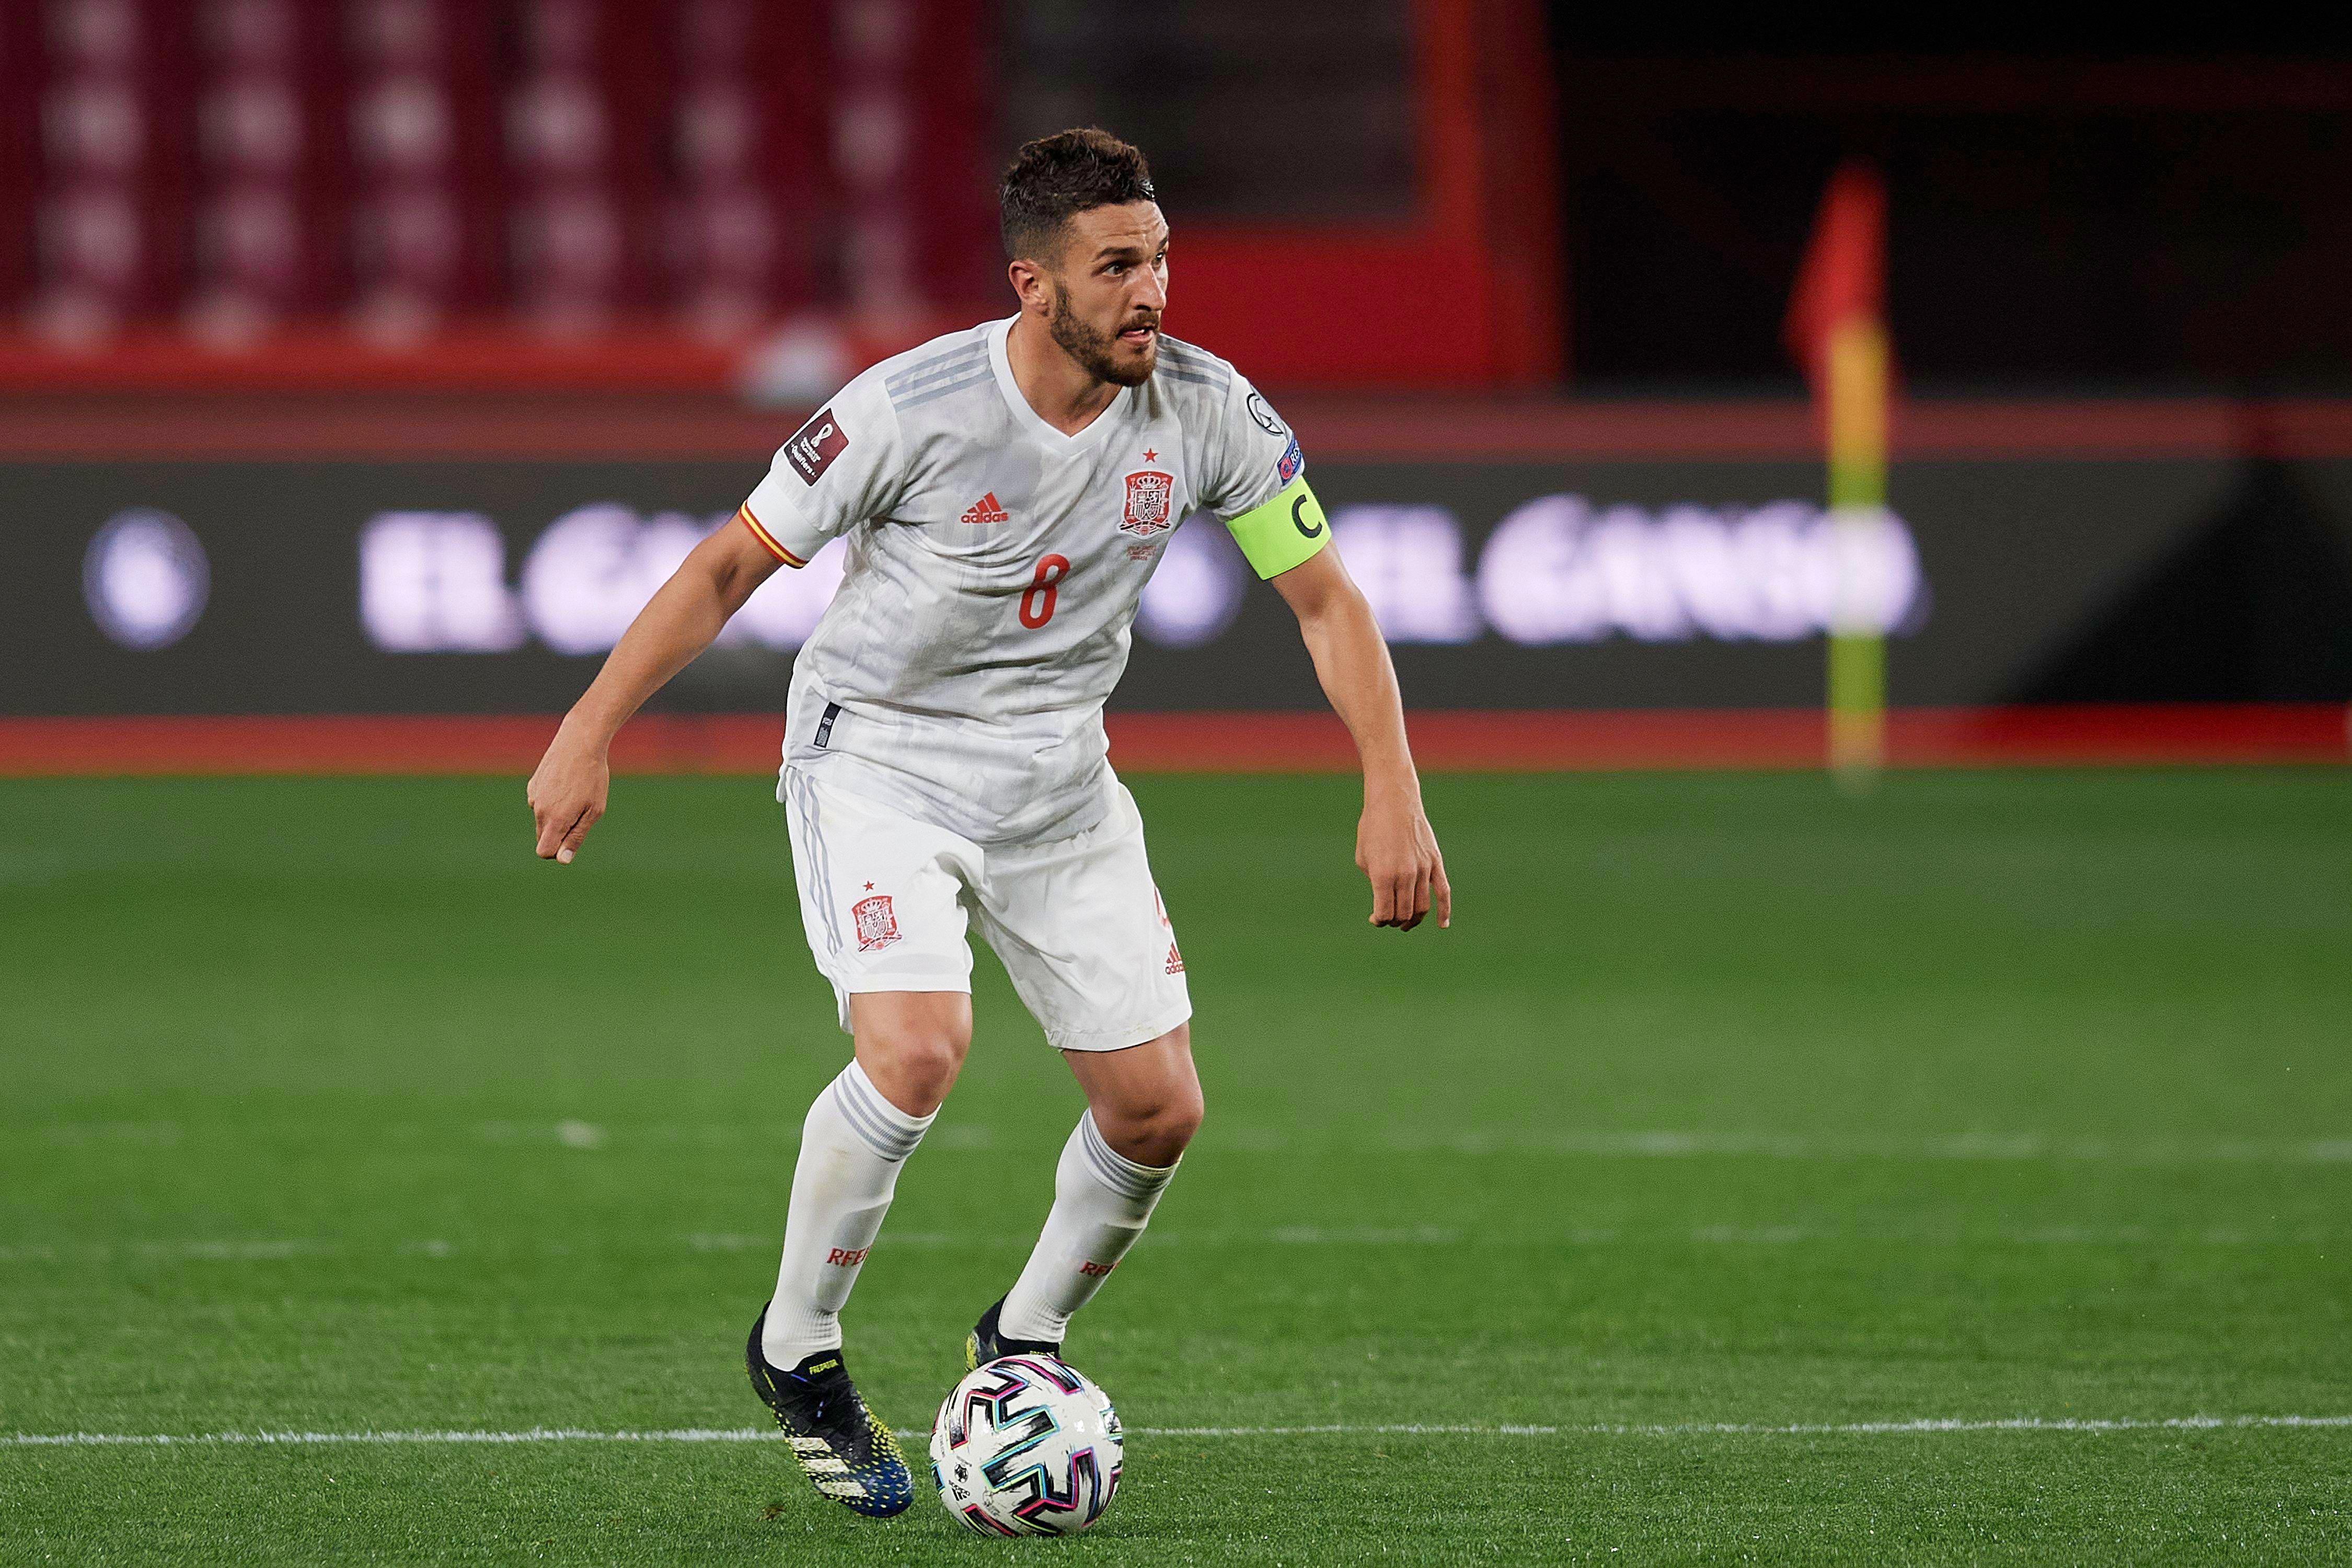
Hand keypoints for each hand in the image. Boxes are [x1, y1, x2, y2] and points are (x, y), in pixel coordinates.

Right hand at [527, 724, 609, 864]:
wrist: (579, 742)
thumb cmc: (593, 777)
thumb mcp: (593, 810)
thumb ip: (576, 836)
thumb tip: (562, 860)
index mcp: (555, 819)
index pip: (543, 851)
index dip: (556, 852)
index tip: (570, 842)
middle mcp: (539, 809)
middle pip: (543, 837)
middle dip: (558, 835)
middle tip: (580, 815)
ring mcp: (534, 796)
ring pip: (542, 819)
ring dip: (556, 816)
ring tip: (575, 794)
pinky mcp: (533, 785)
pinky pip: (541, 803)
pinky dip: (552, 801)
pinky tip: (566, 783)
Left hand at [1355, 790, 1449, 930]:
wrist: (1394, 801)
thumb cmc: (1373, 828)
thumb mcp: (1363, 857)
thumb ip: (1374, 882)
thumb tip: (1384, 900)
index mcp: (1382, 875)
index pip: (1385, 913)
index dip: (1379, 920)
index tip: (1375, 918)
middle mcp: (1405, 875)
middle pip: (1403, 913)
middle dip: (1394, 921)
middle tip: (1389, 918)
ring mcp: (1423, 869)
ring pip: (1422, 907)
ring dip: (1413, 919)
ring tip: (1406, 923)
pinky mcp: (1435, 862)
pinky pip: (1444, 892)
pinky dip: (1444, 912)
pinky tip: (1442, 925)